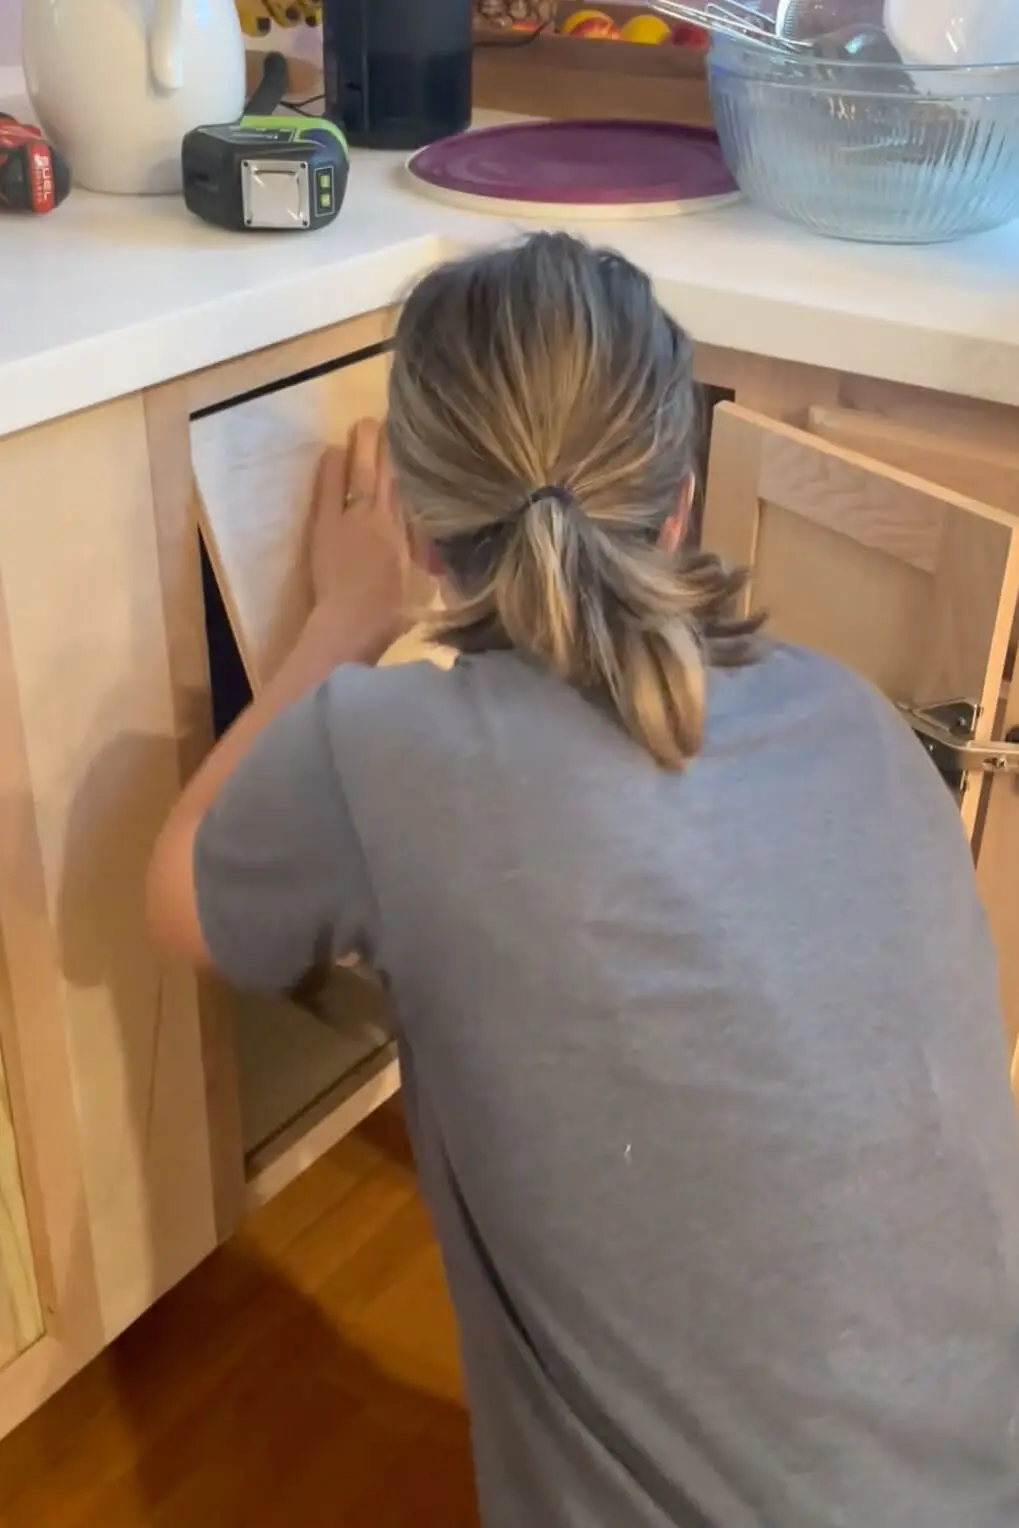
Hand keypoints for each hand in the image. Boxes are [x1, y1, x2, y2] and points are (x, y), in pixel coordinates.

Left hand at [308, 419, 414, 656]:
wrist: (353, 624)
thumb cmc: (391, 613)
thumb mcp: (422, 582)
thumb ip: (425, 553)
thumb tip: (428, 530)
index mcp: (409, 533)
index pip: (412, 491)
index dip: (413, 466)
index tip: (417, 444)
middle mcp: (384, 519)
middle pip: (389, 475)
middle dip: (389, 446)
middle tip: (389, 418)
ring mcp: (352, 519)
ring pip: (361, 474)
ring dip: (362, 448)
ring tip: (364, 424)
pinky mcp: (325, 525)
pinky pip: (329, 488)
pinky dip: (331, 468)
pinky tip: (332, 450)